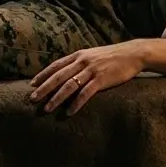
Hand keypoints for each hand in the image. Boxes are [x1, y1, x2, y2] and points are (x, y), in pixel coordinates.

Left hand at [28, 41, 144, 115]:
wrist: (133, 54)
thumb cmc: (113, 57)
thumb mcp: (93, 55)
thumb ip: (80, 63)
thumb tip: (67, 73)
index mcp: (79, 55)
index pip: (56, 65)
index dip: (43, 75)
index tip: (31, 85)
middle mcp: (82, 61)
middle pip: (58, 76)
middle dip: (44, 88)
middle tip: (32, 99)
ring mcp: (92, 70)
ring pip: (69, 85)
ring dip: (56, 98)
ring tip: (47, 109)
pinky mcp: (101, 79)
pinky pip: (85, 93)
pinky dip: (76, 103)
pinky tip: (69, 112)